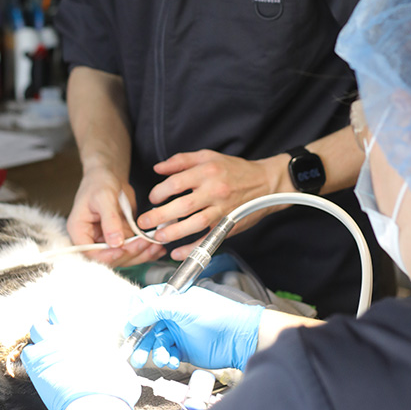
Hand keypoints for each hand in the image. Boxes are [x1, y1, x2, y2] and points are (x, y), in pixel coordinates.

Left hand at [21, 320, 141, 409]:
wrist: (95, 405)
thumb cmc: (114, 389)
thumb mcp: (119, 366)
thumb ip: (111, 360)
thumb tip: (114, 366)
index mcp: (88, 331)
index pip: (66, 310)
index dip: (63, 316)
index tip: (66, 326)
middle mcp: (68, 332)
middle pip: (49, 315)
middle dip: (50, 325)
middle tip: (54, 339)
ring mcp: (50, 345)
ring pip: (36, 328)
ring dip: (40, 338)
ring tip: (45, 352)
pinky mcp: (37, 363)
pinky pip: (27, 352)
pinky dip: (32, 359)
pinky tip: (39, 368)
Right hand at [67, 168, 165, 266]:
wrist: (109, 176)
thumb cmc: (100, 182)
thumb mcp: (104, 198)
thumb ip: (110, 220)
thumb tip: (116, 243)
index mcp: (80, 231)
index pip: (91, 253)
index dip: (108, 256)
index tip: (124, 249)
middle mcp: (92, 240)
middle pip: (110, 258)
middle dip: (129, 253)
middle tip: (146, 243)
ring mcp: (108, 240)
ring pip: (124, 257)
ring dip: (141, 254)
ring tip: (156, 246)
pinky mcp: (121, 238)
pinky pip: (133, 249)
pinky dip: (145, 250)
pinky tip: (157, 248)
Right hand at [126, 284, 264, 370]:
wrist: (238, 338)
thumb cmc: (216, 315)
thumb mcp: (184, 307)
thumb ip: (157, 309)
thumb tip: (134, 316)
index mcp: (172, 298)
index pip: (145, 302)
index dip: (135, 315)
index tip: (131, 328)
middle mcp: (172, 314)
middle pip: (147, 327)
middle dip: (141, 341)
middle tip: (135, 355)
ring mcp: (177, 332)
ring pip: (156, 343)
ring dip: (155, 353)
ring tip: (162, 359)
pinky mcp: (182, 349)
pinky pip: (166, 354)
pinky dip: (166, 359)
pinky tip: (173, 361)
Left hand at [135, 150, 289, 259]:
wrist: (266, 183)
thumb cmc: (234, 169)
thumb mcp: (208, 156)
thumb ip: (181, 161)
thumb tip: (158, 168)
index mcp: (207, 171)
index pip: (177, 183)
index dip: (160, 192)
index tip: (153, 199)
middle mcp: (215, 191)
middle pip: (183, 205)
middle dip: (160, 216)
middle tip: (144, 223)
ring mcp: (223, 210)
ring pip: (195, 224)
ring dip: (174, 233)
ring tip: (158, 237)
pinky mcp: (229, 225)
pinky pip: (209, 239)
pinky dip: (192, 248)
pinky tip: (177, 253)